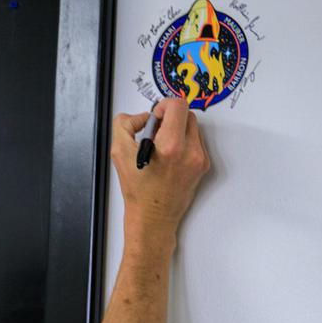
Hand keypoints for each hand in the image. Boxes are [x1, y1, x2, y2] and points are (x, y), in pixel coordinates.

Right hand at [110, 98, 208, 235]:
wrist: (153, 217)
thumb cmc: (137, 190)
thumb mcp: (118, 152)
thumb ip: (125, 123)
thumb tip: (142, 117)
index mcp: (170, 146)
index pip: (178, 105)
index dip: (163, 105)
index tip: (155, 117)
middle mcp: (190, 151)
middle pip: (187, 113)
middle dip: (170, 117)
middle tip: (155, 132)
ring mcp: (199, 159)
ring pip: (193, 126)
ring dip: (177, 129)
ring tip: (161, 146)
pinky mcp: (203, 165)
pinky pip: (196, 141)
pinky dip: (183, 142)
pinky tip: (169, 157)